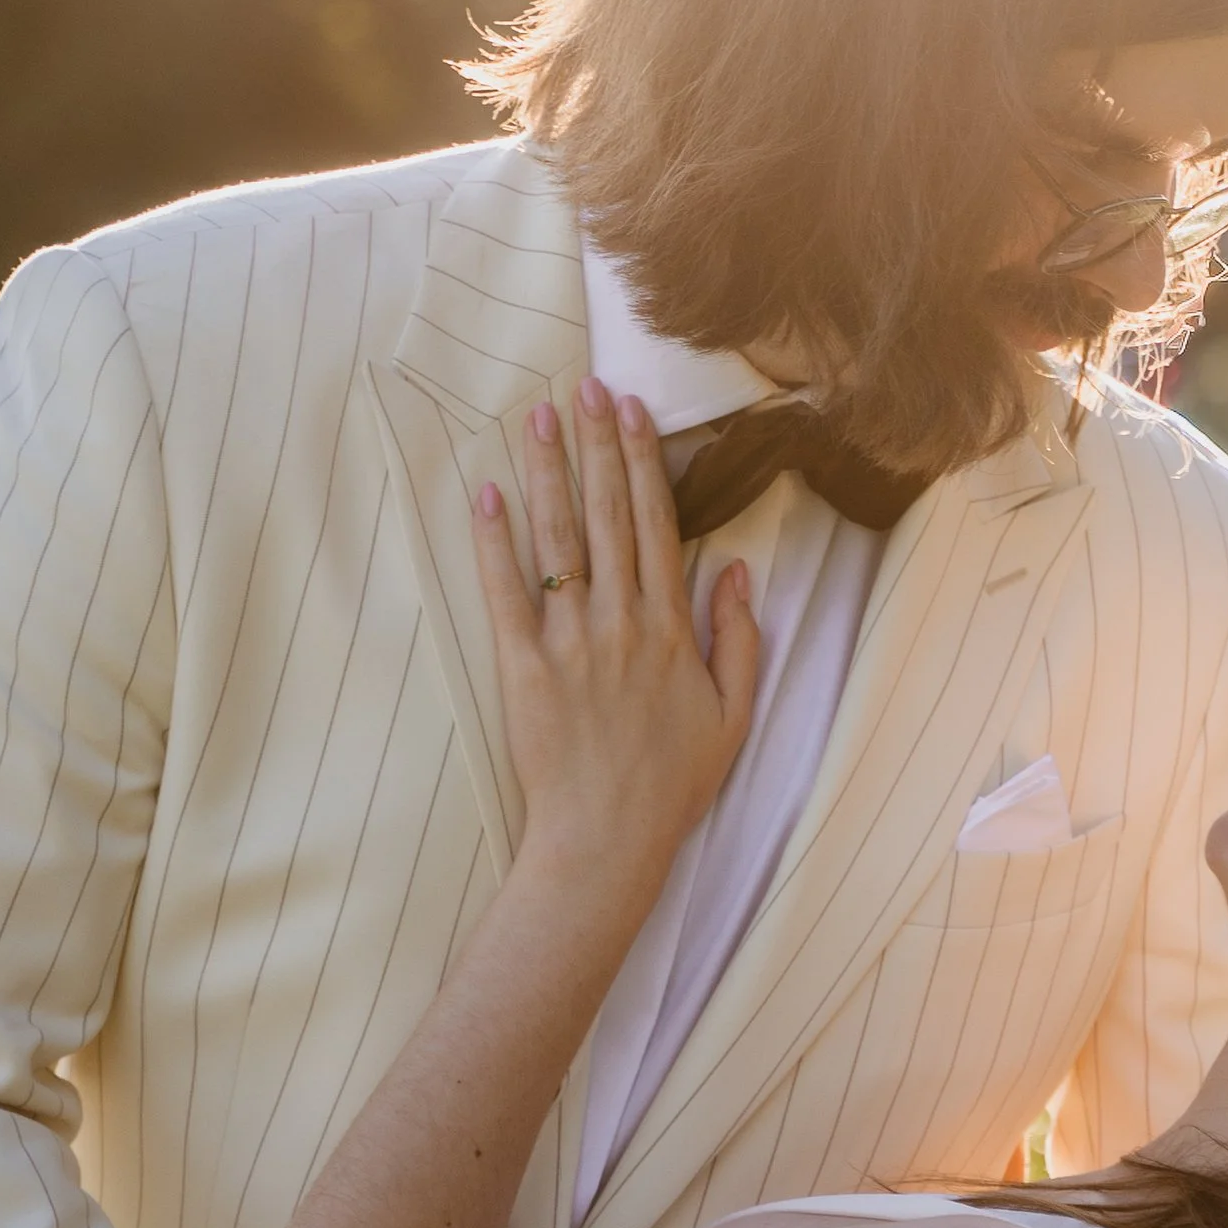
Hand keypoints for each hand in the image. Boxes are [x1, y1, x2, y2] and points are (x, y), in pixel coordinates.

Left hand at [473, 382, 757, 887]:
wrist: (607, 840)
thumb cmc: (672, 784)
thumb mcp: (732, 714)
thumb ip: (739, 638)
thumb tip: (732, 570)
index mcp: (672, 627)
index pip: (655, 523)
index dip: (640, 461)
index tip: (629, 411)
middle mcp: (623, 621)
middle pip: (607, 514)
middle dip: (595, 445)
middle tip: (584, 387)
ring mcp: (570, 640)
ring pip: (559, 539)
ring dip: (548, 472)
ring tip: (539, 417)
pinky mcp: (522, 667)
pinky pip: (506, 592)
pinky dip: (495, 540)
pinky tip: (488, 492)